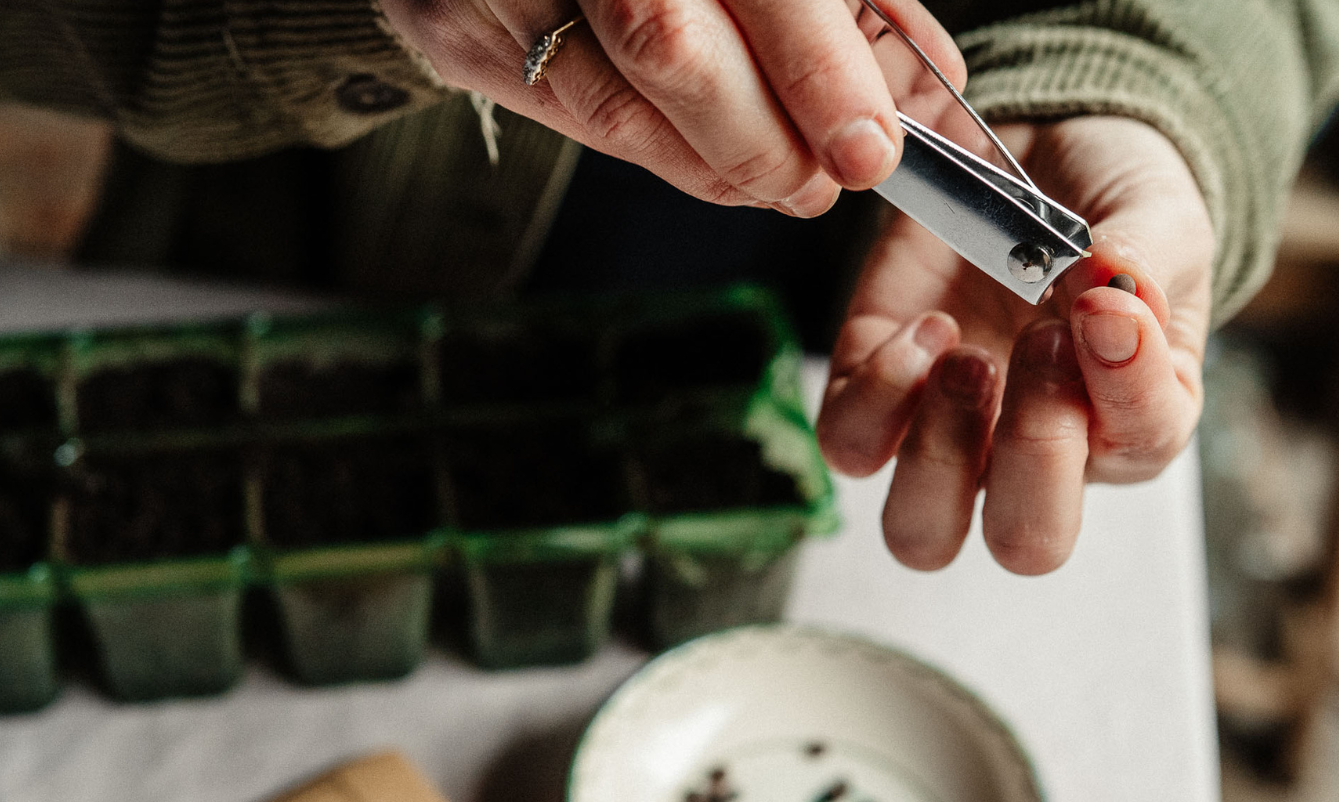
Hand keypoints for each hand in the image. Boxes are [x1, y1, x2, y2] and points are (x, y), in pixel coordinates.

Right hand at [378, 0, 964, 214]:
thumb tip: (921, 75)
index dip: (817, 70)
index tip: (870, 147)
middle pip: (668, 45)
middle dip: (761, 137)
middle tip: (822, 181)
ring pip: (616, 106)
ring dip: (717, 166)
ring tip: (786, 179)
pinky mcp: (463, 37)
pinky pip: (576, 121)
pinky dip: (662, 155)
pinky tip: (715, 163)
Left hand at [816, 115, 1214, 573]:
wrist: (1028, 166)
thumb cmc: (1103, 207)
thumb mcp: (1153, 214)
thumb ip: (1143, 262)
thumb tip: (1113, 293)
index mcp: (1131, 420)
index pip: (1140, 447)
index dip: (1124, 385)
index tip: (1105, 303)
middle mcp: (1039, 456)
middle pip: (1026, 542)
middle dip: (1033, 453)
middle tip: (1039, 346)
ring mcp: (950, 439)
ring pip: (919, 533)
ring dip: (940, 451)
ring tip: (964, 355)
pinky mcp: (875, 398)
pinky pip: (851, 446)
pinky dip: (878, 396)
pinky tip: (922, 327)